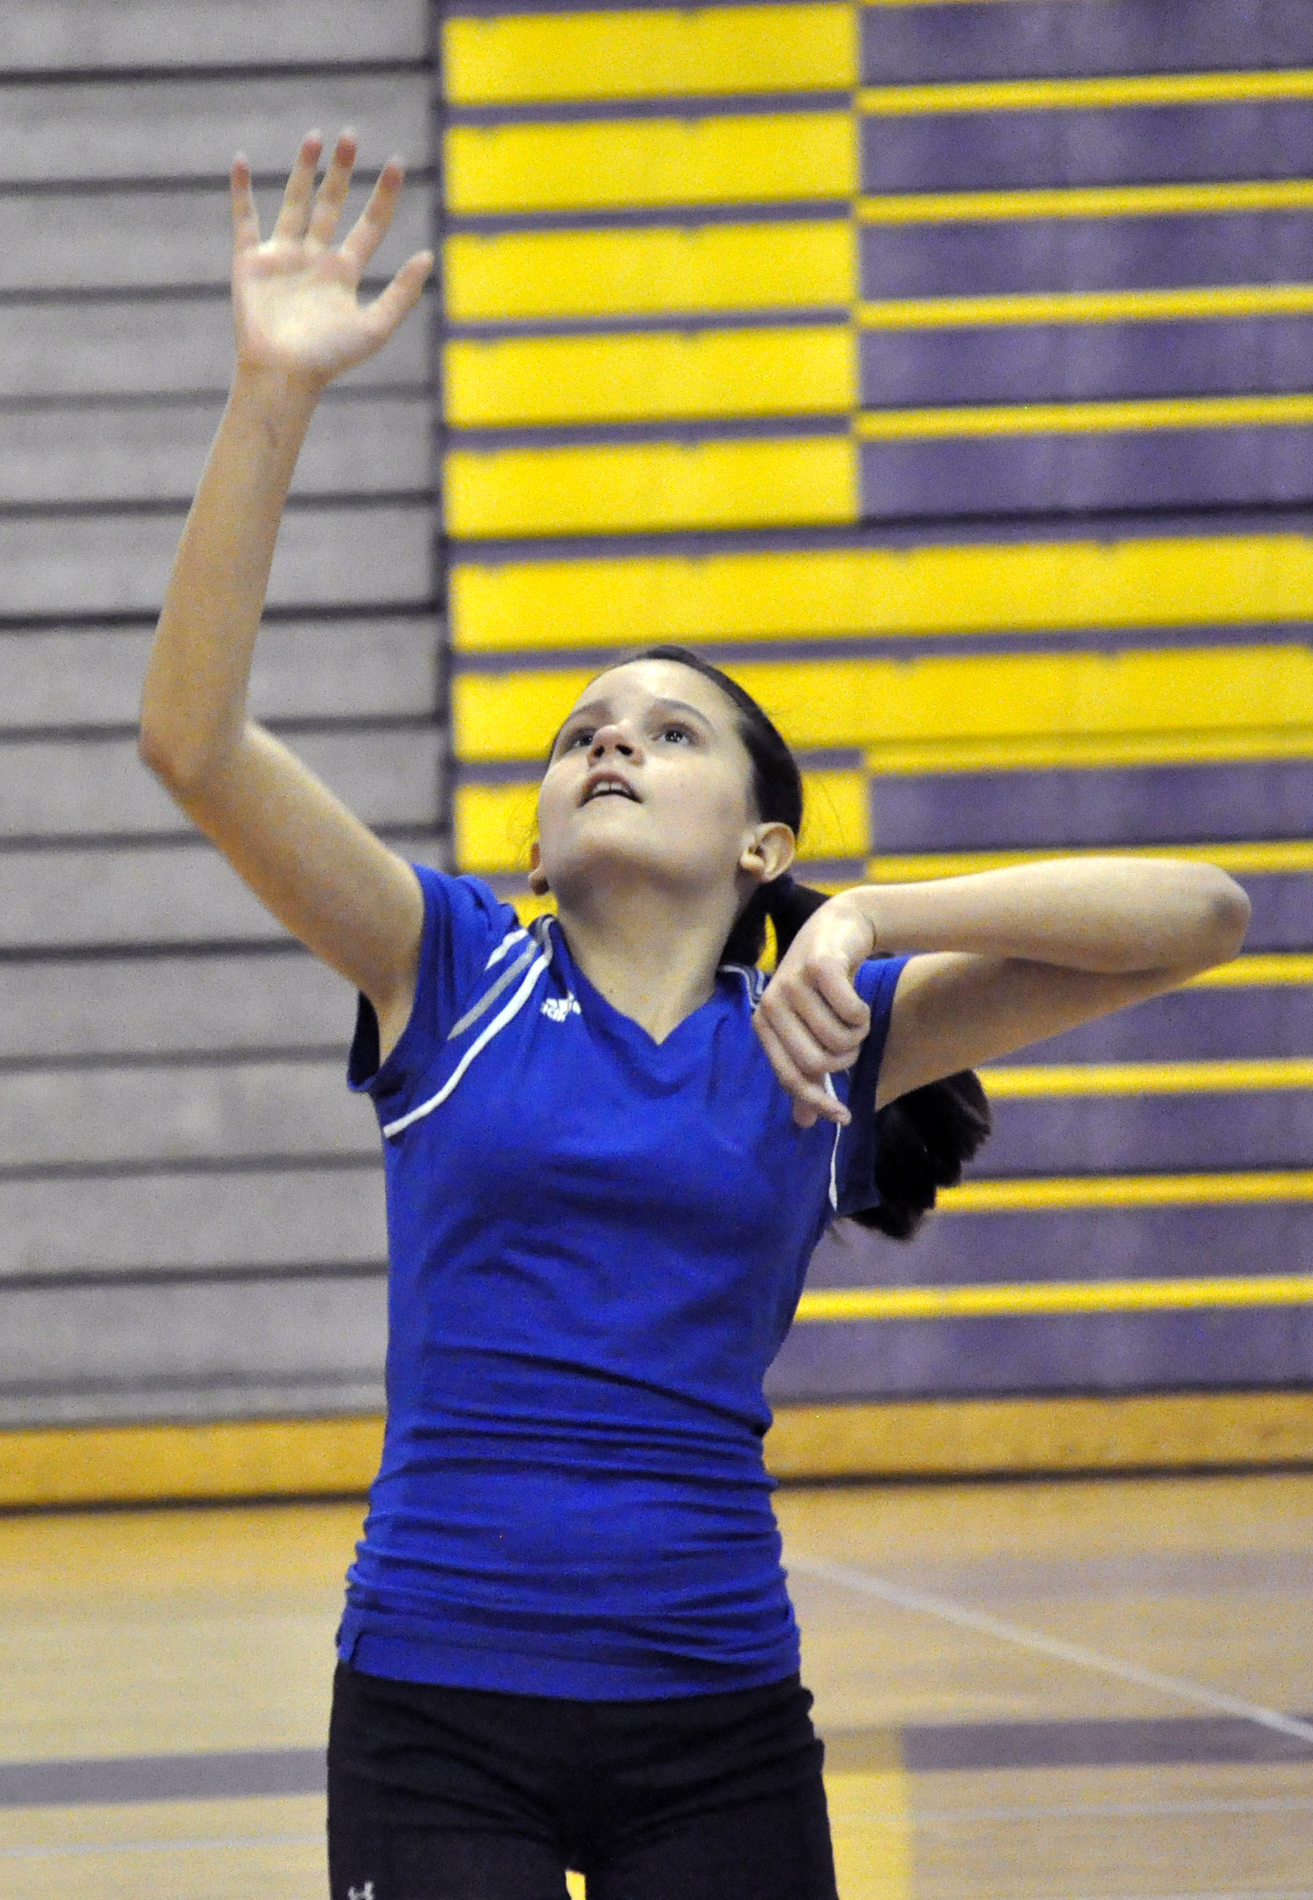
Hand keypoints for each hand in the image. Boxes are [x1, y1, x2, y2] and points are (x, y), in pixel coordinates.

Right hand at [230, 129, 432, 388]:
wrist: (283, 374)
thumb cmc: (330, 358)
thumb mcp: (375, 327)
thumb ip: (402, 294)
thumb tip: (428, 256)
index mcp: (344, 274)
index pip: (369, 226)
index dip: (383, 196)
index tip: (396, 163)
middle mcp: (315, 260)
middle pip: (331, 206)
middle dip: (341, 172)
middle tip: (350, 137)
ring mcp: (282, 258)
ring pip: (295, 203)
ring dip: (304, 170)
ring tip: (315, 137)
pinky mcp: (250, 263)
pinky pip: (245, 220)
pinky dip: (241, 192)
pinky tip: (241, 162)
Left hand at [753, 894, 875, 1127]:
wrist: (839, 927)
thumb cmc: (822, 985)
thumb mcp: (808, 1028)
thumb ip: (806, 1072)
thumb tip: (803, 1123)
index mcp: (764, 1023)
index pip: (789, 1076)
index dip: (818, 1102)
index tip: (845, 1117)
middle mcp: (771, 1003)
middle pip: (818, 1062)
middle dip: (845, 1059)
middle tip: (853, 1042)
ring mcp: (793, 982)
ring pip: (839, 1038)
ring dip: (858, 1034)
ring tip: (854, 1016)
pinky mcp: (819, 966)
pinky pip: (852, 1012)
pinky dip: (863, 1013)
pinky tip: (859, 1001)